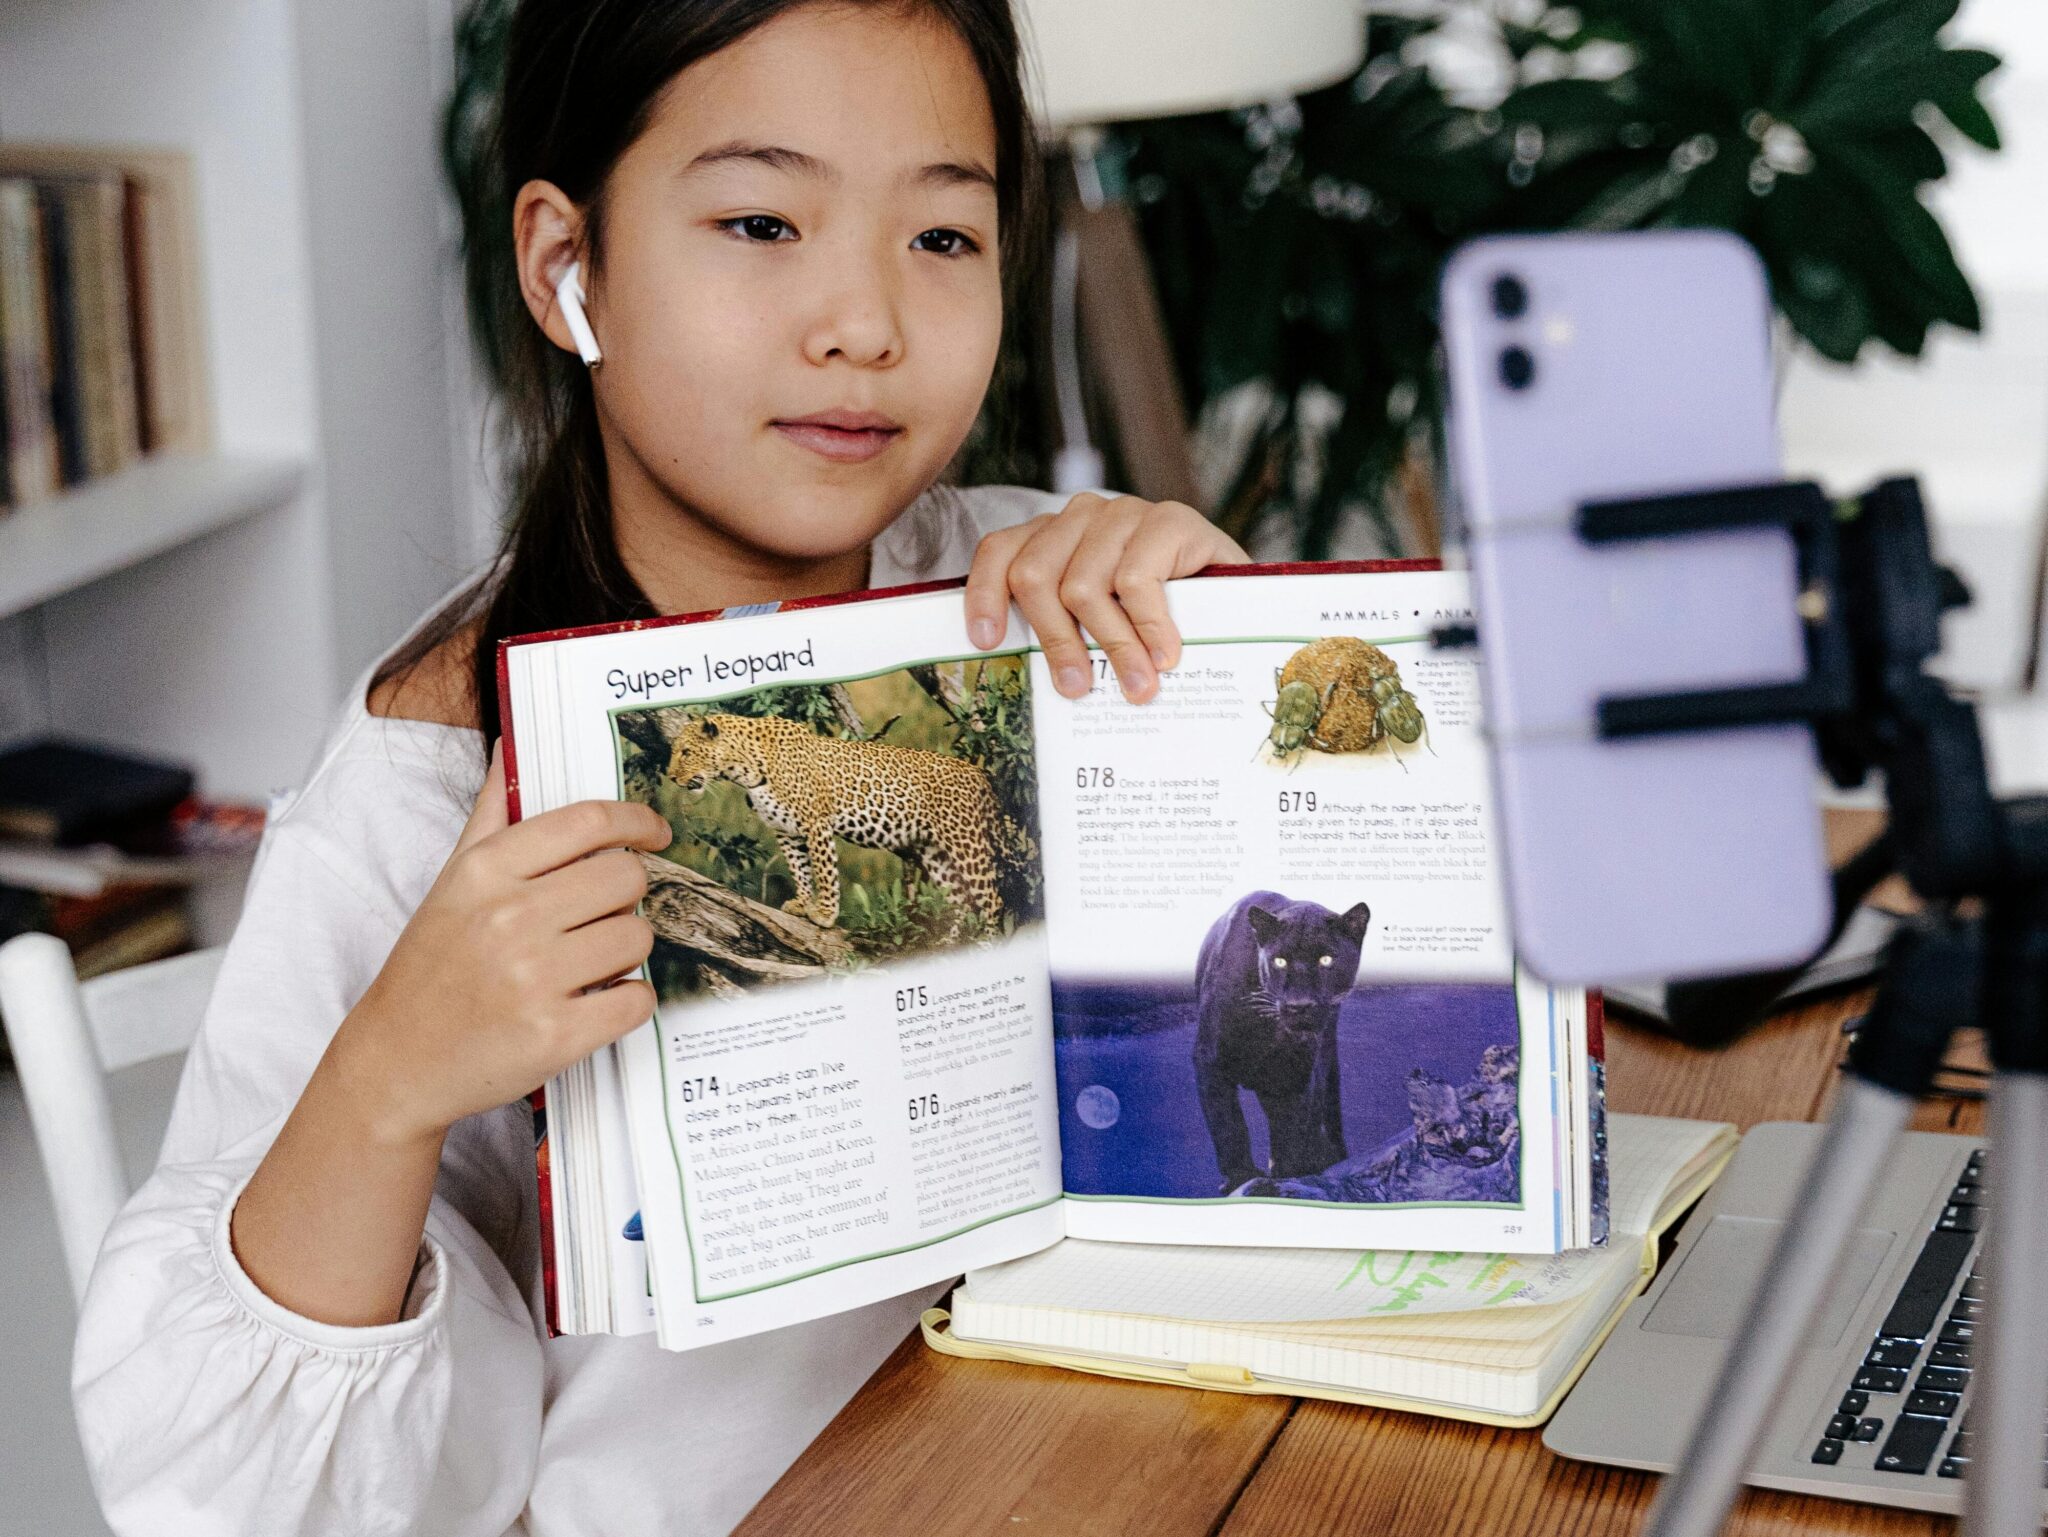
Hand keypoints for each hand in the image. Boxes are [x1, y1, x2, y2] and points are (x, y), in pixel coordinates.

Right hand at [330, 738, 676, 1143]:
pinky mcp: (555, 1036)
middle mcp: (510, 918)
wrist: (395, 1061)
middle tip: (603, 914)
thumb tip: (512, 746)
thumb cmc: (430, 966)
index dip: (637, 821)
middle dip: (627, 895)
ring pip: (638, 938)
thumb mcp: (452, 882)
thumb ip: (491, 814)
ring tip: (589, 963)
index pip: (589, 822)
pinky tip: (597, 1002)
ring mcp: (533, 979)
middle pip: (626, 878)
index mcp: (486, 871)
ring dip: (627, 951)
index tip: (654, 833)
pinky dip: (630, 1001)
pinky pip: (637, 1000)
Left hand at [964, 492, 1247, 702]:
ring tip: (1137, 687)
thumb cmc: (1162, 622)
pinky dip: (1149, 626)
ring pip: (1083, 586)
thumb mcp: (1103, 624)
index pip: (1000, 552)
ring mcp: (1126, 514)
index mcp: (1054, 537)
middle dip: (1055, 641)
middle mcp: (1083, 516)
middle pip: (1035, 576)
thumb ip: (1067, 632)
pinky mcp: (1171, 520)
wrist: (1246, 601)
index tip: (987, 643)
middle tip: (1077, 690)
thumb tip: (1037, 686)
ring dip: (1111, 646)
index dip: (985, 594)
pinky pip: (1137, 580)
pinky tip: (1166, 656)